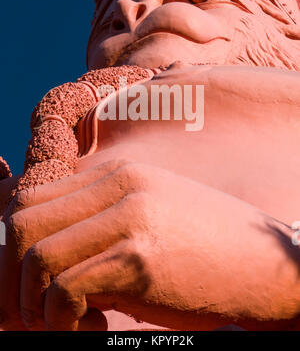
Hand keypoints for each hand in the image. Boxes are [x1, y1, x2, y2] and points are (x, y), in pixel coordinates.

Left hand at [0, 158, 299, 330]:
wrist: (265, 261)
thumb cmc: (205, 243)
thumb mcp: (148, 213)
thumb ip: (100, 220)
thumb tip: (49, 254)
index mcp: (116, 173)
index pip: (31, 199)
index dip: (16, 246)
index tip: (32, 282)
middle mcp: (118, 186)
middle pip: (21, 224)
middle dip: (16, 276)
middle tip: (39, 308)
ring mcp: (129, 218)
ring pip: (37, 258)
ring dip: (38, 305)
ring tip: (69, 322)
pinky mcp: (140, 258)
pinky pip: (66, 291)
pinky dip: (64, 321)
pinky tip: (97, 327)